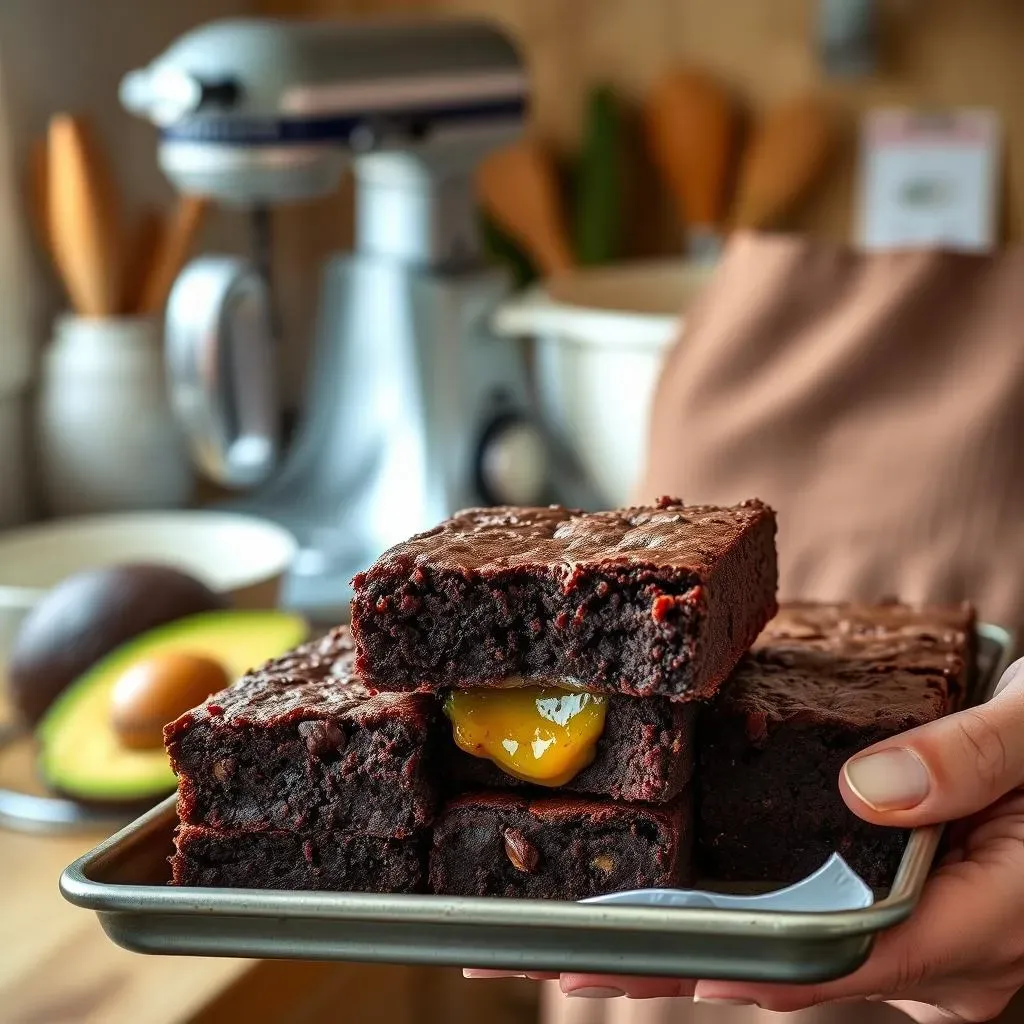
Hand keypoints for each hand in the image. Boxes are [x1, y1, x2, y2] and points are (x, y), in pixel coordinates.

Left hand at [466, 657, 1023, 1020]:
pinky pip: (816, 928)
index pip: (838, 959)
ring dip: (703, 947)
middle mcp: (950, 958)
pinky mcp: (910, 917)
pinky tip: (681, 910)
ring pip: (799, 956)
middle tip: (571, 957)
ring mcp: (927, 944)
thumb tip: (868, 793)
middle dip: (683, 964)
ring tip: (598, 939)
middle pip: (796, 968)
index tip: (636, 960)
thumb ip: (968, 761)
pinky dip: (746, 921)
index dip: (733, 962)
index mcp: (985, 927)